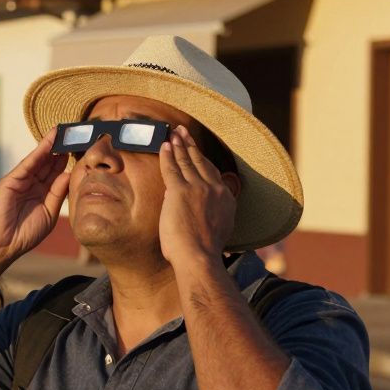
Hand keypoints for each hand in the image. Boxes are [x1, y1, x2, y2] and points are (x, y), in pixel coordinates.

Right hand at [0, 131, 69, 257]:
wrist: (2, 244)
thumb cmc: (25, 234)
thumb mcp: (48, 213)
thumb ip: (58, 193)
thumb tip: (69, 174)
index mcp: (42, 194)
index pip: (57, 173)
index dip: (68, 161)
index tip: (83, 148)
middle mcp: (32, 185)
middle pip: (49, 163)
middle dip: (62, 149)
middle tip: (76, 133)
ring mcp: (21, 181)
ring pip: (40, 159)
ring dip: (52, 144)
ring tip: (65, 130)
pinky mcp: (11, 179)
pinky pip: (29, 163)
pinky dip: (40, 150)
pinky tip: (51, 140)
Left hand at [159, 125, 236, 268]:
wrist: (199, 257)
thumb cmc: (203, 252)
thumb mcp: (218, 230)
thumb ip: (212, 215)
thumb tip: (202, 213)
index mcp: (226, 199)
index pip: (212, 173)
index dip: (203, 159)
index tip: (197, 151)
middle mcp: (215, 189)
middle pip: (201, 162)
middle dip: (190, 145)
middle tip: (183, 131)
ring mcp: (198, 188)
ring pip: (186, 161)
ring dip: (179, 145)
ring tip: (174, 133)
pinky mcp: (180, 191)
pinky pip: (171, 168)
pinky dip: (167, 154)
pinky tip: (164, 145)